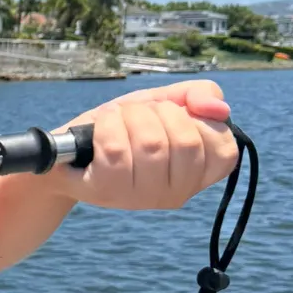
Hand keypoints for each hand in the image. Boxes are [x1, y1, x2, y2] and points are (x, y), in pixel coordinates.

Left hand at [57, 79, 238, 209]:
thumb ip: (197, 95)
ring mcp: (143, 197)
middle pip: (185, 140)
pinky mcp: (108, 192)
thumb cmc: (121, 126)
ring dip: (128, 116)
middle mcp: (177, 193)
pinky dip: (106, 125)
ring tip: (116, 121)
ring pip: (150, 142)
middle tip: (136, 117)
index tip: (171, 116)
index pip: (225, 148)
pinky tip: (99, 129)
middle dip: (155, 113)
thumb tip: (219, 108)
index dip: (197, 120)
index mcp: (198, 174)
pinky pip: (115, 148)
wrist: (66, 148)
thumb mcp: (161, 102)